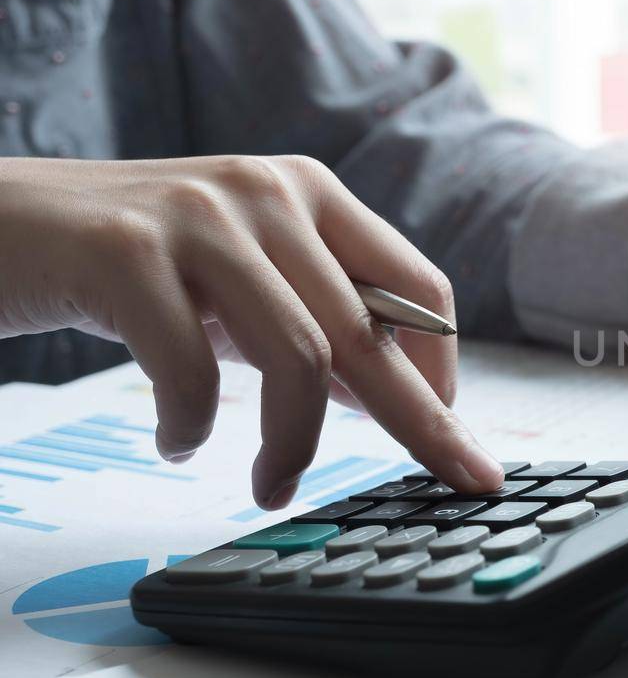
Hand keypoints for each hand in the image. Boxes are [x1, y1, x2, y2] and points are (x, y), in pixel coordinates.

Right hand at [0, 155, 504, 507]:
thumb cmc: (124, 262)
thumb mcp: (237, 281)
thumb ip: (310, 323)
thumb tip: (389, 400)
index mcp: (308, 193)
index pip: (417, 287)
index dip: (443, 369)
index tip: (449, 432)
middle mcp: (265, 191)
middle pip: (371, 331)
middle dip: (421, 421)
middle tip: (454, 481)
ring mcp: (197, 216)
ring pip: (300, 356)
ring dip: (293, 443)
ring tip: (272, 486)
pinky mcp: (124, 250)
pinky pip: (192, 368)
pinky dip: (193, 425)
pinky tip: (178, 442)